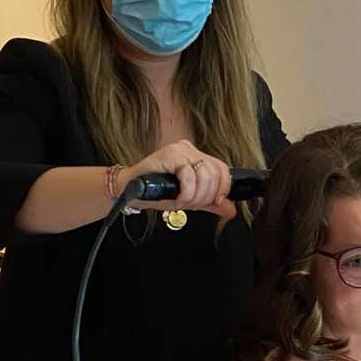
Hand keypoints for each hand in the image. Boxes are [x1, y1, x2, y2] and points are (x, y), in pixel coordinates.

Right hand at [119, 141, 235, 219]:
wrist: (129, 192)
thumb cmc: (156, 192)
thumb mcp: (190, 199)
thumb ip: (211, 203)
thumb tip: (231, 210)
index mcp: (196, 156)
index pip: (222, 169)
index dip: (223, 188)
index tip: (216, 202)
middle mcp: (189, 150)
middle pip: (214, 174)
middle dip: (205, 197)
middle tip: (190, 205)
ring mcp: (179, 150)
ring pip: (204, 176)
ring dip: (194, 197)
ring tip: (181, 202)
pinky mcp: (169, 154)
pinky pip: (188, 176)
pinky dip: (185, 193)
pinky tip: (176, 198)